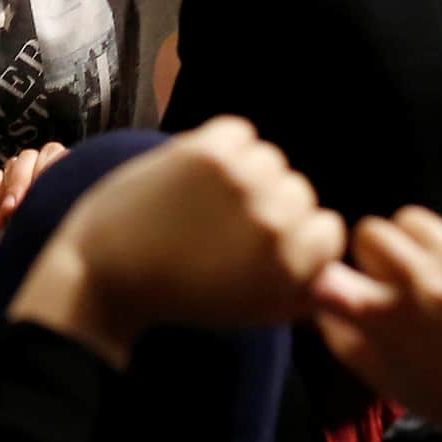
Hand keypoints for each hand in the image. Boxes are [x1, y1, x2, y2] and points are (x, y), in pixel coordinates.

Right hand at [0, 141, 70, 254]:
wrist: (49, 287)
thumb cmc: (64, 249)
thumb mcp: (66, 219)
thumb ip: (59, 199)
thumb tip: (51, 192)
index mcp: (60, 174)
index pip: (49, 153)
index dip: (40, 169)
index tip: (35, 190)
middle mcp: (35, 179)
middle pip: (17, 163)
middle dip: (13, 186)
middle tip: (10, 208)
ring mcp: (10, 195)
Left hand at [8, 117, 346, 363]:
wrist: (104, 276)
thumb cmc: (178, 296)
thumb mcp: (253, 309)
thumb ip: (302, 289)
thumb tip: (337, 271)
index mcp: (292, 268)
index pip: (328, 229)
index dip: (295, 235)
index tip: (260, 243)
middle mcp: (274, 224)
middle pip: (298, 190)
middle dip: (268, 203)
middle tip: (224, 224)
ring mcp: (242, 183)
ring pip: (269, 159)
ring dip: (243, 172)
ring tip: (204, 200)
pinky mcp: (206, 153)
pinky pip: (238, 132)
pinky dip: (217, 146)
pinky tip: (191, 175)